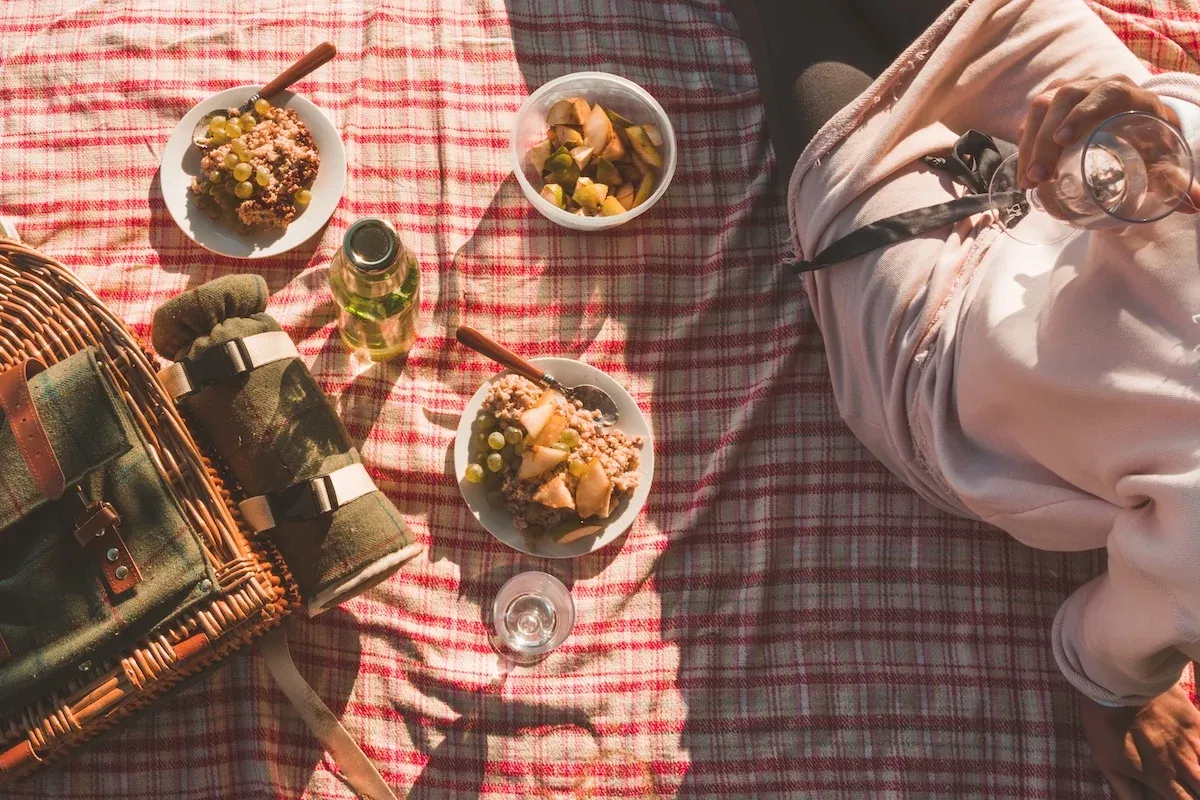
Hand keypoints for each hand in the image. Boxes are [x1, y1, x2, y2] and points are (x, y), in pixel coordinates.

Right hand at [1018, 75, 1178, 188]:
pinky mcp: (1053, 104)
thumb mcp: (1164, 157)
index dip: (1081, 113)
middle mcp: (1096, 85)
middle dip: (1044, 139)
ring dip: (1029, 144)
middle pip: (1062, 100)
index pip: (1103, 94)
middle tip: (1039, 177)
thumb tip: (1195, 205)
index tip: (1063, 140)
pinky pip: (1033, 117)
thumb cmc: (1152, 140)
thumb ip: (1176, 180)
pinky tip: (1025, 169)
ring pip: (1041, 107)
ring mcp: (1071, 92)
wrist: (1140, 123)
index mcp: (1128, 93)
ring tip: (1028, 180)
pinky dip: (1026, 143)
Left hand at [1081, 684, 1199, 798]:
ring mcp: (1195, 743)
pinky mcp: (1198, 721)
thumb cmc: (1107, 725)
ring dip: (1199, 773)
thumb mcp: (1107, 763)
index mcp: (1163, 779)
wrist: (1118, 683)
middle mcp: (1186, 766)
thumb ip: (1126, 792)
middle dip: (1195, 789)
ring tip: (1191, 771)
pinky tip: (1196, 752)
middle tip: (1185, 783)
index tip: (1180, 793)